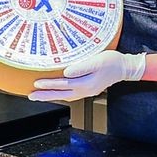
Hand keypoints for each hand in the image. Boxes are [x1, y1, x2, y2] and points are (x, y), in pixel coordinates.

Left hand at [29, 51, 145, 101]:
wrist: (124, 67)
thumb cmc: (112, 62)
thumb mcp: (97, 61)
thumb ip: (81, 68)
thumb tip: (66, 73)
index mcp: (86, 83)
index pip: (63, 84)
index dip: (49, 84)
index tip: (37, 83)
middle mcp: (85, 90)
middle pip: (61, 94)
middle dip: (45, 95)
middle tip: (31, 95)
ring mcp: (86, 91)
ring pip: (64, 95)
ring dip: (50, 96)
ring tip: (38, 95)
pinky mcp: (87, 88)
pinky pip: (70, 94)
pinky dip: (60, 94)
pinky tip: (55, 92)